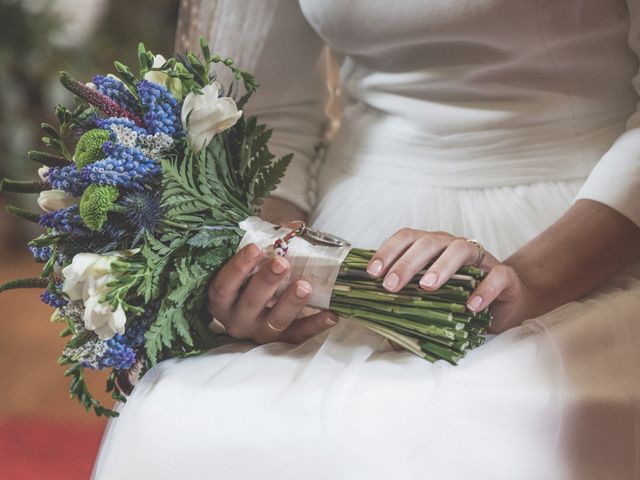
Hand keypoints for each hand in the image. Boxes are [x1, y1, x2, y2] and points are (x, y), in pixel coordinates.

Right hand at [207, 195, 337, 343]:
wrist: (260, 302)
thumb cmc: (253, 274)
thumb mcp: (252, 259)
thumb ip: (266, 242)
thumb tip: (291, 227)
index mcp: (222, 298)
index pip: (224, 285)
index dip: (238, 267)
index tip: (255, 248)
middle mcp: (237, 319)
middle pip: (250, 302)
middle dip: (267, 281)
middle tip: (281, 263)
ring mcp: (259, 332)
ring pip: (275, 321)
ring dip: (290, 303)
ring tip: (305, 287)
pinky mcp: (282, 340)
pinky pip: (298, 335)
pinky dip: (315, 325)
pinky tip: (331, 315)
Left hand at [366, 228, 533, 332]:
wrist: (506, 301)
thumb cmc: (462, 298)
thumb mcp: (431, 300)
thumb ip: (409, 304)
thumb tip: (379, 324)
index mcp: (432, 247)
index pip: (406, 238)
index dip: (388, 251)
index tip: (373, 273)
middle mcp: (453, 246)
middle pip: (428, 242)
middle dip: (407, 262)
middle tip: (391, 285)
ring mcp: (480, 258)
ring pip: (460, 249)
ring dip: (441, 267)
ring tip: (427, 287)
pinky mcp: (505, 275)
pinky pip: (496, 276)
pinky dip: (484, 289)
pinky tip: (471, 306)